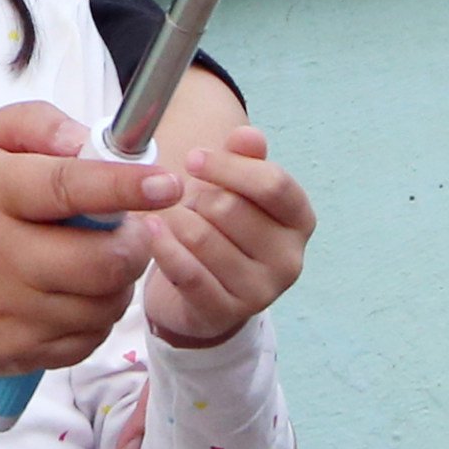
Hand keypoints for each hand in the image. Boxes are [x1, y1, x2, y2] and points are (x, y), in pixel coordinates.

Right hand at [0, 102, 179, 371]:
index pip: (67, 188)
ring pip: (100, 306)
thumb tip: (87, 142)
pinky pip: (84, 341)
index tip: (168, 184)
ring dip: (119, 284)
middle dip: (135, 246)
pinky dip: (95, 317)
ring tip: (100, 262)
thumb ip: (36, 123)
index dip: (126, 188)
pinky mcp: (7, 352)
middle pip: (99, 261)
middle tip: (134, 232)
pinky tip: (75, 295)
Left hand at [137, 126, 314, 347]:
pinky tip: (149, 228)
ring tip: (174, 222)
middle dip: (198, 198)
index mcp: (299, 220)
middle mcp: (289, 259)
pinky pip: (188, 272)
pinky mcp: (225, 313)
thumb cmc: (221, 227)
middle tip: (188, 205)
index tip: (191, 158)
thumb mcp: (236, 188)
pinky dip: (163, 245)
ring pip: (203, 237)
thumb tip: (249, 135)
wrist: (200, 292)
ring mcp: (261, 292)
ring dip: (177, 221)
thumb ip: (244, 158)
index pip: (273, 184)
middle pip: (230, 208)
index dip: (228, 166)